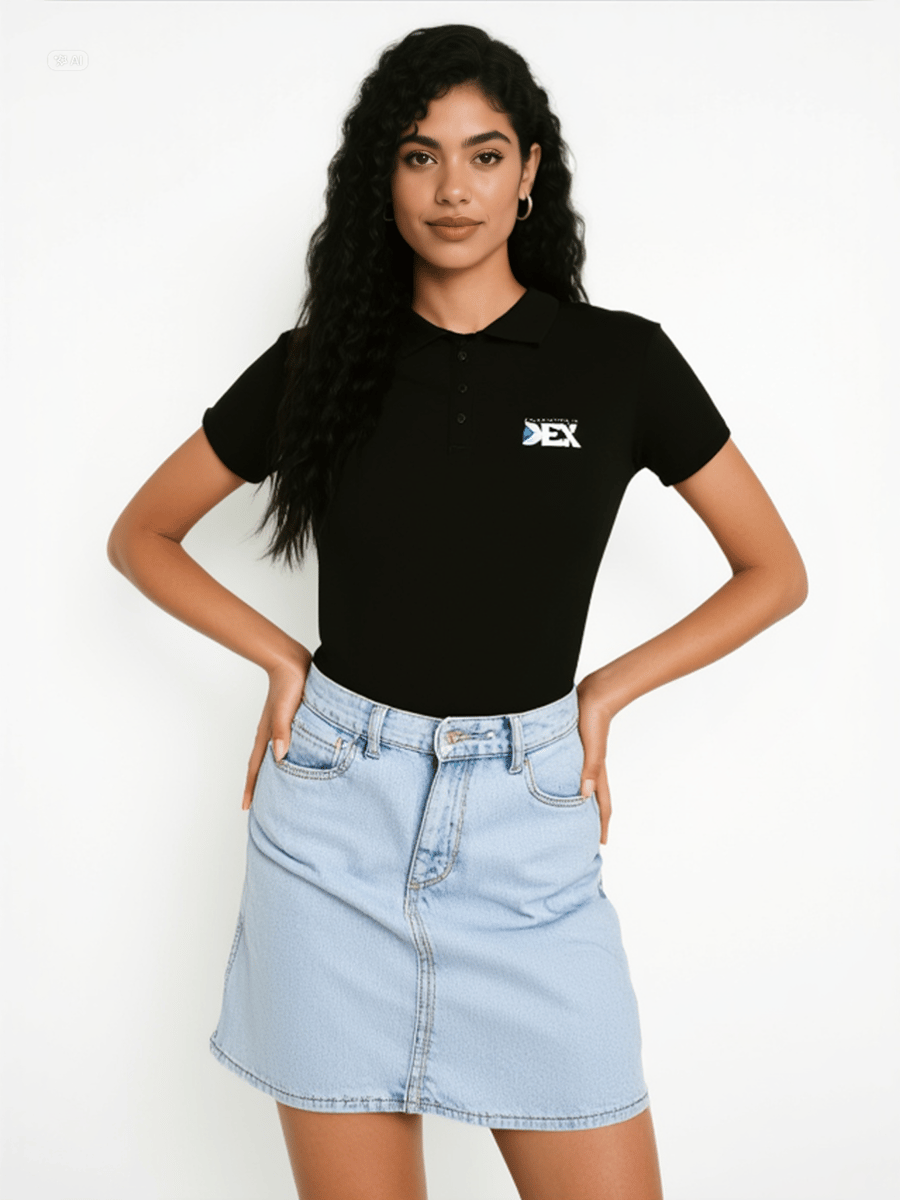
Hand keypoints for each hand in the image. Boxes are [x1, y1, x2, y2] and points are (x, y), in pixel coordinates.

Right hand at [242, 647, 312, 810]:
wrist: (292, 662)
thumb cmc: (291, 684)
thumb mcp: (286, 709)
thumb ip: (282, 731)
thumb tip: (279, 757)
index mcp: (267, 734)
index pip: (256, 767)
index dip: (252, 787)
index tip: (246, 807)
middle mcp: (269, 733)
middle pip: (259, 765)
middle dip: (256, 786)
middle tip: (256, 806)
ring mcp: (276, 727)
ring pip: (269, 756)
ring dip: (268, 773)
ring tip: (270, 789)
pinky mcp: (286, 720)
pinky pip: (279, 745)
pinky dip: (280, 758)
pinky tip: (286, 761)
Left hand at [575, 673, 616, 844]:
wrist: (594, 692)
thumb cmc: (591, 716)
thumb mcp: (590, 745)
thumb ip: (589, 769)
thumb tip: (586, 796)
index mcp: (596, 771)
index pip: (602, 804)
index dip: (602, 825)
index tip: (601, 844)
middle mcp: (592, 768)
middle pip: (596, 801)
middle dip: (594, 821)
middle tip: (588, 839)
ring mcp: (585, 759)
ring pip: (586, 788)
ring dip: (584, 805)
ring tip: (577, 819)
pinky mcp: (578, 749)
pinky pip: (577, 774)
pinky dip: (575, 786)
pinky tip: (567, 787)